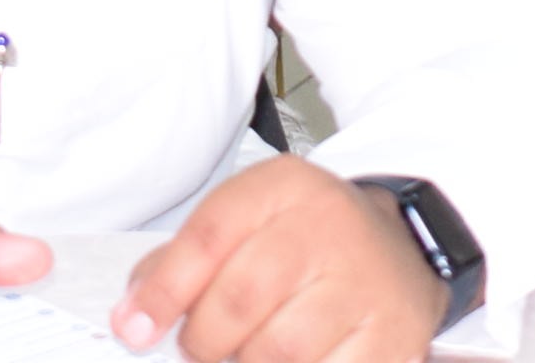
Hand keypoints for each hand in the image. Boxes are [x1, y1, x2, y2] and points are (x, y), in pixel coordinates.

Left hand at [119, 162, 446, 362]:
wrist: (402, 251)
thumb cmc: (308, 242)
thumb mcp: (248, 223)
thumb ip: (184, 262)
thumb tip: (132, 317)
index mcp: (284, 187)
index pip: (210, 236)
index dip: (164, 290)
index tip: (135, 330)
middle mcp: (330, 226)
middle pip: (241, 298)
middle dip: (205, 339)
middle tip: (203, 349)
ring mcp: (366, 284)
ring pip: (280, 350)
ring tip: (250, 354)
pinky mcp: (392, 340)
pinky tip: (292, 362)